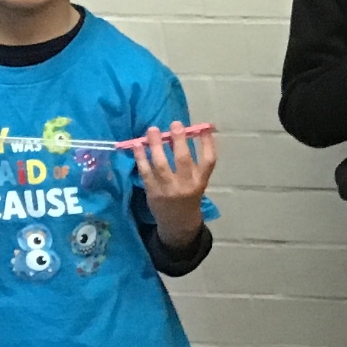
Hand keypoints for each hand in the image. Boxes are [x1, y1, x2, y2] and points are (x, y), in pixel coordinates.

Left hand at [132, 123, 215, 247]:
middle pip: (184, 159)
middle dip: (179, 140)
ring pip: (162, 164)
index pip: (209, 161)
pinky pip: (145, 172)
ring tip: (153, 130)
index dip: (208, 143)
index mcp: (201, 182)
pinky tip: (138, 145)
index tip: (204, 128)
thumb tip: (181, 135)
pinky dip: (141, 158)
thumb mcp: (197, 182)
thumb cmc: (188, 196)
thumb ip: (193, 163)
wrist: (177, 223)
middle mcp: (186, 185)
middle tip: (175, 124)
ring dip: (156, 145)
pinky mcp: (153, 192)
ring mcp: (169, 189)